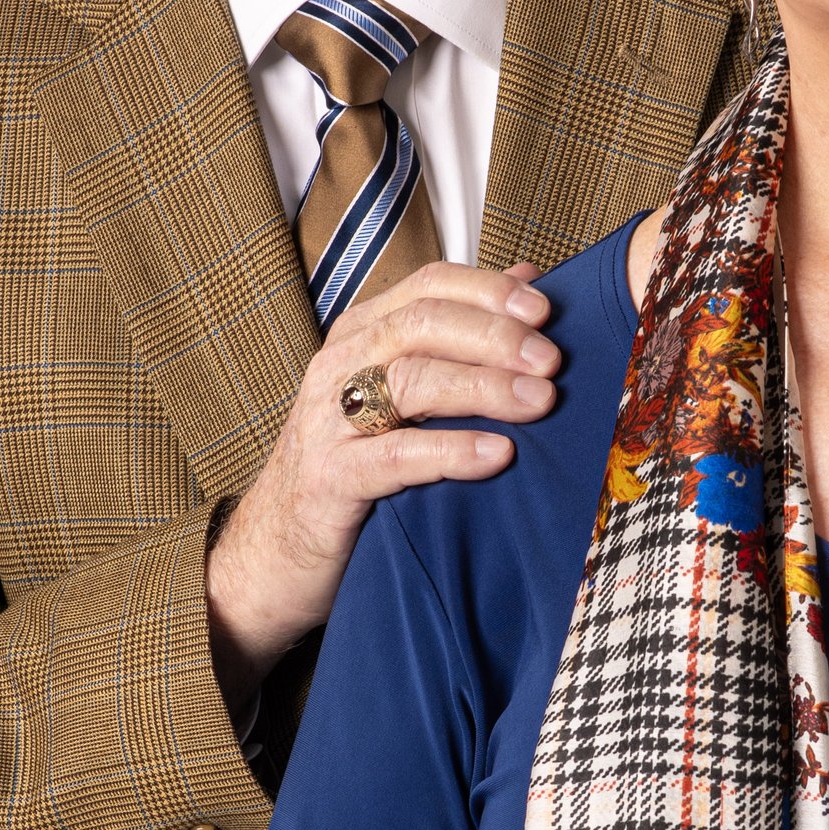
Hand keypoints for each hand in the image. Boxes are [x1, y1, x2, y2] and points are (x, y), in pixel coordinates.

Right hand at [205, 259, 560, 689]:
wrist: (277, 550)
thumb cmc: (356, 465)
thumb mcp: (404, 394)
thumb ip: (459, 338)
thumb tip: (527, 279)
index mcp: (363, 335)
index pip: (428, 287)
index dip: (489, 292)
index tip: (546, 311)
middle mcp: (341, 366)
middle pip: (421, 324)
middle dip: (494, 336)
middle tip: (551, 359)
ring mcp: (328, 421)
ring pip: (408, 380)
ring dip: (482, 386)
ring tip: (539, 401)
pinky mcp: (329, 478)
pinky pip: (394, 456)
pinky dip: (450, 451)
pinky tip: (497, 454)